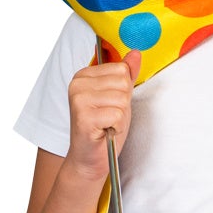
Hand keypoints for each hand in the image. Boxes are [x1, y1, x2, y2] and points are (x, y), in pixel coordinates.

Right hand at [64, 50, 140, 180]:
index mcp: (84, 75)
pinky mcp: (84, 117)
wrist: (90, 159)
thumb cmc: (104, 129)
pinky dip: (116, 127)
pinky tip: (105, 132)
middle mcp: (77, 84)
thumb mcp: (119, 97)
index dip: (123, 91)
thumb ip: (126, 75)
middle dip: (122, 104)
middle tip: (109, 117)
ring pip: (121, 99)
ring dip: (119, 117)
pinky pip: (117, 115)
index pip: (121, 69)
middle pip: (122, 83)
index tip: (110, 105)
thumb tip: (135, 53)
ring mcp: (78, 100)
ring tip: (106, 125)